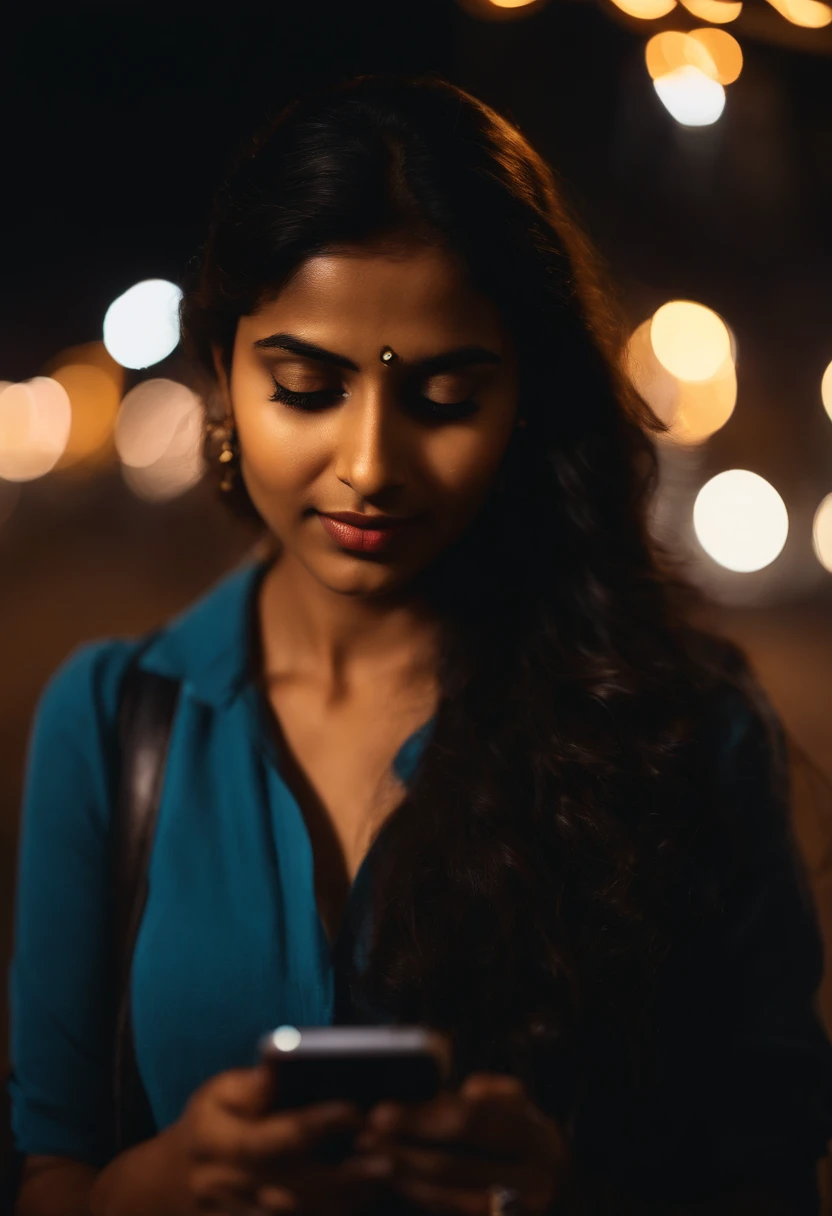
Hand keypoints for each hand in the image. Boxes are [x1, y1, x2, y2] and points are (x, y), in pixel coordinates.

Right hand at [166, 1063, 392, 1214]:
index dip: (315, 1125)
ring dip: (346, 1199)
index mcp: (220, 1142)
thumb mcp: (216, 1094)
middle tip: (388, 1157)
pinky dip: (334, 1214)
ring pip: (302, 1214)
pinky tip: (364, 1197)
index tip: (353, 1110)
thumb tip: (280, 1061)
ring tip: (384, 1176)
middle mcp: (232, 1185)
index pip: (273, 1136)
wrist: (171, 1186)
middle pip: (295, 1185)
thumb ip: (251, 1085)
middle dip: (344, 1175)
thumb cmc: (206, 1126)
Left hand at [354, 1073, 571, 1215]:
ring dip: (402, 1178)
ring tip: (368, 1159)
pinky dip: (419, 1198)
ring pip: (447, 1198)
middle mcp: (533, 1179)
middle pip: (453, 1164)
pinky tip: (395, 1182)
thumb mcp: (518, 1105)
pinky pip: (451, 1214)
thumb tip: (438, 1095)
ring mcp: (519, 1212)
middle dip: (401, 1150)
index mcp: (535, 1134)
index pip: (469, 1122)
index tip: (382, 1111)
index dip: (421, 1117)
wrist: (566, 1193)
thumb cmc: (529, 1137)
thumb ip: (484, 1096)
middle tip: (363, 1137)